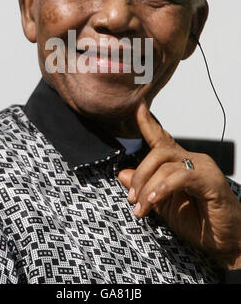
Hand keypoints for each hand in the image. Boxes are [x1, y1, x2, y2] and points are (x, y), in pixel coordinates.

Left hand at [118, 99, 240, 268]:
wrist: (227, 241)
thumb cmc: (199, 224)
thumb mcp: (163, 206)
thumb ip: (145, 189)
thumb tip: (123, 175)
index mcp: (181, 163)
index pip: (162, 138)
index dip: (148, 123)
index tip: (138, 108)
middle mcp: (192, 160)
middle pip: (158, 152)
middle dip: (140, 175)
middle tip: (132, 199)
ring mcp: (202, 167)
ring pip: (165, 165)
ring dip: (148, 188)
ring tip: (142, 209)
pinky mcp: (210, 179)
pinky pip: (180, 176)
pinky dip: (163, 188)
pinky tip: (155, 200)